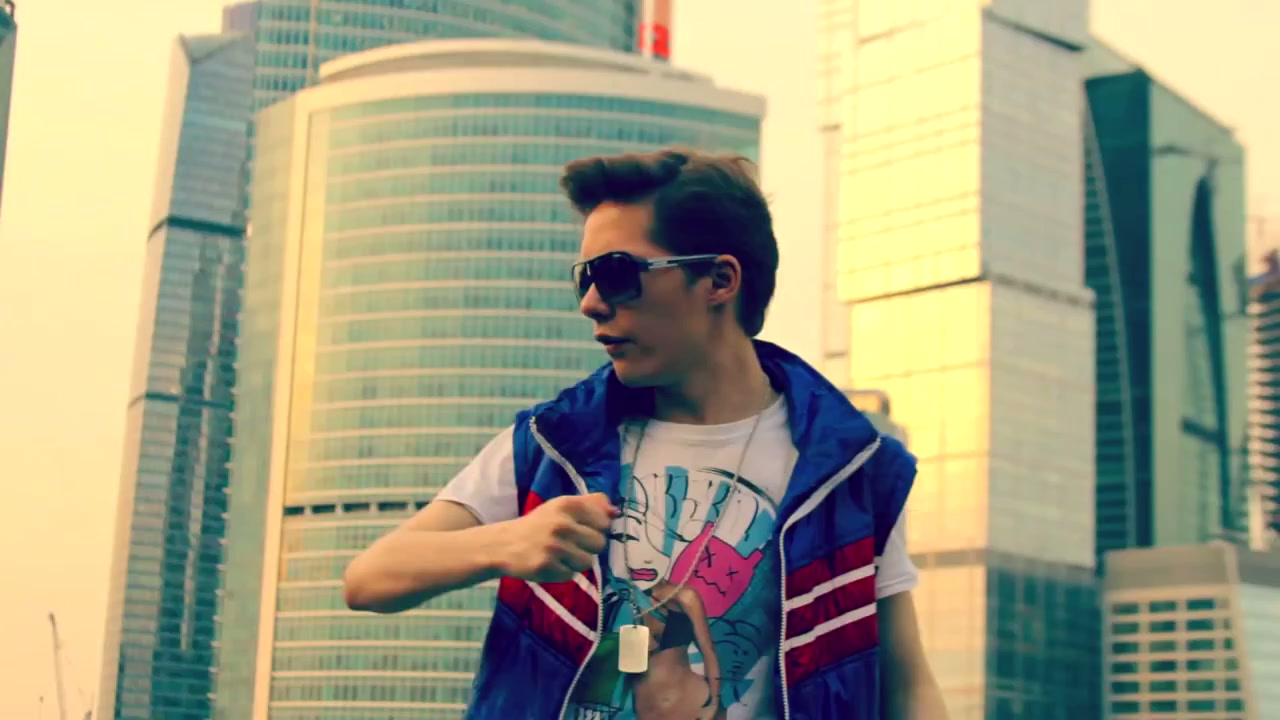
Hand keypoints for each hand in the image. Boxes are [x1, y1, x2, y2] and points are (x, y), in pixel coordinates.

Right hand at [497, 493, 618, 582]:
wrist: (504, 544)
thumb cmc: (540, 524)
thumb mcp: (562, 506)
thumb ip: (591, 504)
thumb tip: (616, 511)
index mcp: (567, 505)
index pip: (604, 522)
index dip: (596, 528)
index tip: (582, 528)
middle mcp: (561, 524)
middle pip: (599, 543)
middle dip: (588, 547)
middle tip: (570, 544)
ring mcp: (553, 546)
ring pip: (587, 562)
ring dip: (576, 562)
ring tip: (560, 555)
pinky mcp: (545, 566)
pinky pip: (571, 575)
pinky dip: (563, 573)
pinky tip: (550, 564)